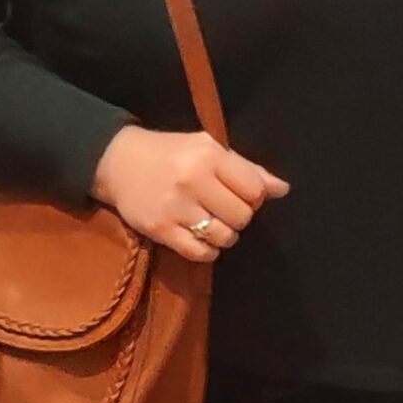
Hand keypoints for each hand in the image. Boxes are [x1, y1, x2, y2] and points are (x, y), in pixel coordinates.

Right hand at [92, 126, 288, 262]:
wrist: (118, 162)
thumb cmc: (171, 153)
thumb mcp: (209, 149)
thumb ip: (248, 169)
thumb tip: (283, 190)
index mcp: (208, 156)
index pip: (254, 189)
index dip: (254, 197)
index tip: (241, 195)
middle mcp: (193, 180)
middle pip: (242, 216)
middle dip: (239, 217)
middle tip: (224, 210)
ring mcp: (176, 207)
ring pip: (224, 237)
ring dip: (224, 235)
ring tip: (212, 223)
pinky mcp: (160, 230)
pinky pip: (200, 253)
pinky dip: (208, 250)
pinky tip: (201, 238)